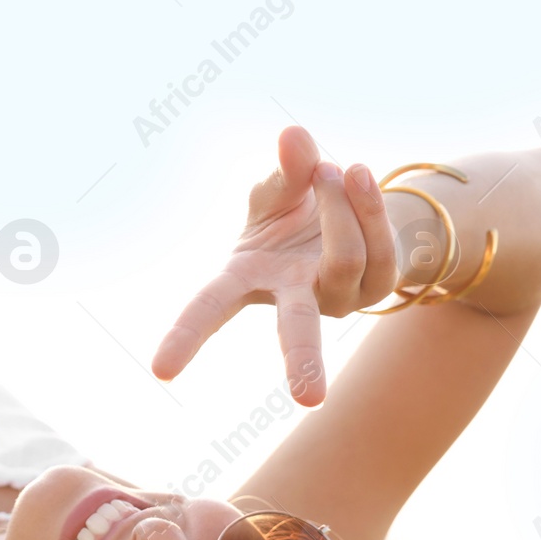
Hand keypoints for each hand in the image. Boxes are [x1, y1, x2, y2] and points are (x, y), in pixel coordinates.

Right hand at [150, 125, 399, 405]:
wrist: (354, 212)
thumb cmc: (297, 209)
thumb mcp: (279, 188)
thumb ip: (285, 169)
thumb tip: (295, 138)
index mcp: (245, 280)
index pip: (209, 309)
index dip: (184, 337)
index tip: (161, 371)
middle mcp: (291, 298)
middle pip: (296, 331)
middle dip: (303, 362)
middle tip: (310, 401)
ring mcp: (338, 298)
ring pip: (345, 257)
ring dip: (337, 205)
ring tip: (329, 168)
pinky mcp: (379, 286)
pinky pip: (378, 245)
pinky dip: (366, 204)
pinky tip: (356, 174)